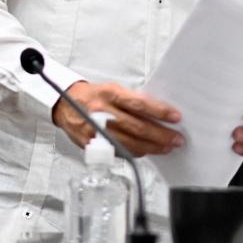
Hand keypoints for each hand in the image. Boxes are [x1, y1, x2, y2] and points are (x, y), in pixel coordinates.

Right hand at [53, 80, 183, 156]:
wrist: (66, 105)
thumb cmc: (94, 96)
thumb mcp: (113, 89)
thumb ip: (133, 100)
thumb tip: (158, 112)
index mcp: (110, 94)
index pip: (139, 104)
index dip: (159, 111)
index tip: (175, 117)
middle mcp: (103, 113)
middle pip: (137, 127)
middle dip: (161, 135)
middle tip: (177, 139)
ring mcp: (98, 131)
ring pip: (130, 143)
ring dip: (152, 147)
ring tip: (167, 147)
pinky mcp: (94, 146)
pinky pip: (120, 152)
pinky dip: (136, 152)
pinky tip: (147, 151)